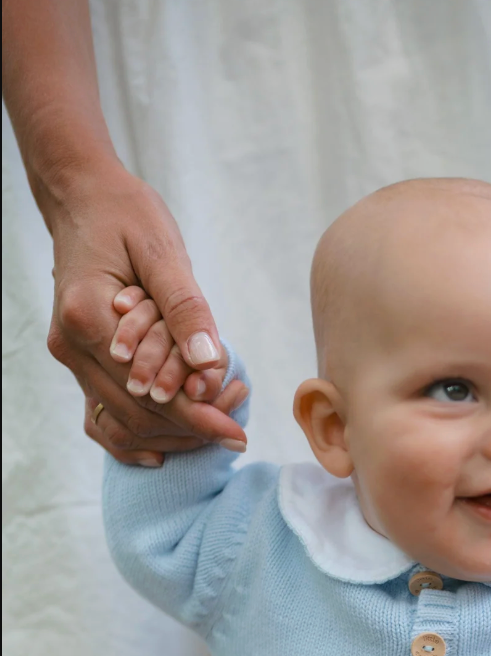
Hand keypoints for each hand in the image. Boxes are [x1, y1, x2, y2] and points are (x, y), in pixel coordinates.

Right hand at [46, 165, 244, 464]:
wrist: (83, 199)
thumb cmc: (125, 215)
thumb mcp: (163, 251)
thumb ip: (186, 308)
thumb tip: (209, 361)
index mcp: (88, 316)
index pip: (149, 390)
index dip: (198, 416)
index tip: (239, 433)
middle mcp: (71, 345)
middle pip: (137, 415)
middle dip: (192, 426)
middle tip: (238, 420)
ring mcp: (70, 357)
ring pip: (123, 423)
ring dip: (174, 431)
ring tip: (220, 417)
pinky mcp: (78, 361)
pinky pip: (103, 416)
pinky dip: (140, 434)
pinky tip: (175, 440)